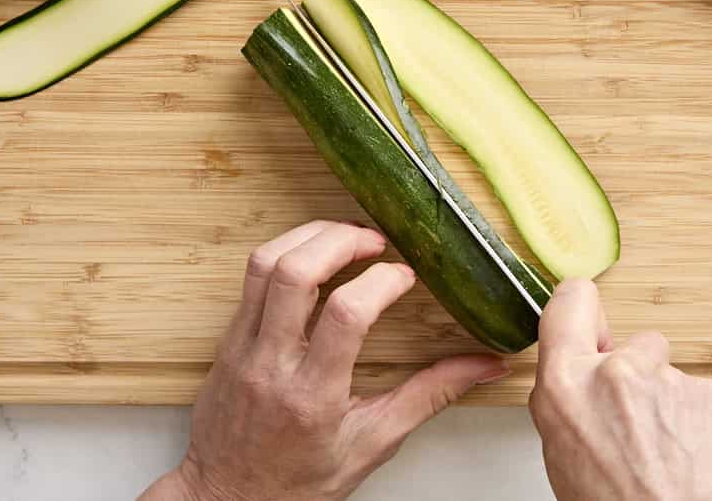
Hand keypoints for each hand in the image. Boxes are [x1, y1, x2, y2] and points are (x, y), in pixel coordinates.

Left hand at [140, 220, 509, 500]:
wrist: (228, 499)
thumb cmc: (299, 482)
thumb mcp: (374, 444)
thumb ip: (429, 397)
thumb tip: (483, 366)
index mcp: (314, 395)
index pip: (347, 315)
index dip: (382, 282)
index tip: (405, 276)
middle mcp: (272, 364)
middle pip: (297, 273)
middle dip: (341, 240)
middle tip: (374, 240)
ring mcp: (243, 348)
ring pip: (265, 265)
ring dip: (309, 236)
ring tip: (344, 237)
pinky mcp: (227, 339)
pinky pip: (249, 278)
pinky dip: (284, 253)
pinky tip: (312, 256)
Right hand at [529, 280, 711, 500]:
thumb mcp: (562, 452)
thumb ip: (570, 398)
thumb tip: (582, 375)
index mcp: (567, 386)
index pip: (570, 303)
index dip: (581, 309)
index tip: (587, 316)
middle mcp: (618, 372)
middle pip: (634, 344)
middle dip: (638, 374)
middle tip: (636, 426)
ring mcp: (671, 382)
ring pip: (672, 377)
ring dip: (670, 406)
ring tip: (666, 456)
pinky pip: (703, 399)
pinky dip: (700, 425)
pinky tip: (691, 461)